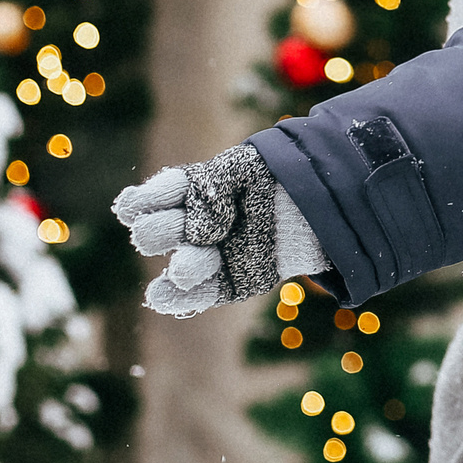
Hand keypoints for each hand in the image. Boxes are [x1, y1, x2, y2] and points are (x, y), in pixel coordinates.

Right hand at [111, 143, 329, 316]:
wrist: (317, 198)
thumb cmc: (275, 176)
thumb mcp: (243, 165)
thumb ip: (213, 185)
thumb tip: (198, 232)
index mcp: (186, 195)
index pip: (147, 201)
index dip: (145, 201)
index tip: (160, 197)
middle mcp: (190, 228)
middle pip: (152, 235)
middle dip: (161, 232)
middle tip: (188, 226)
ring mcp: (208, 256)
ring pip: (176, 269)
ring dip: (183, 265)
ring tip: (200, 260)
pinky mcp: (230, 282)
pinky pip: (197, 297)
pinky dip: (177, 298)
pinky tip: (163, 293)